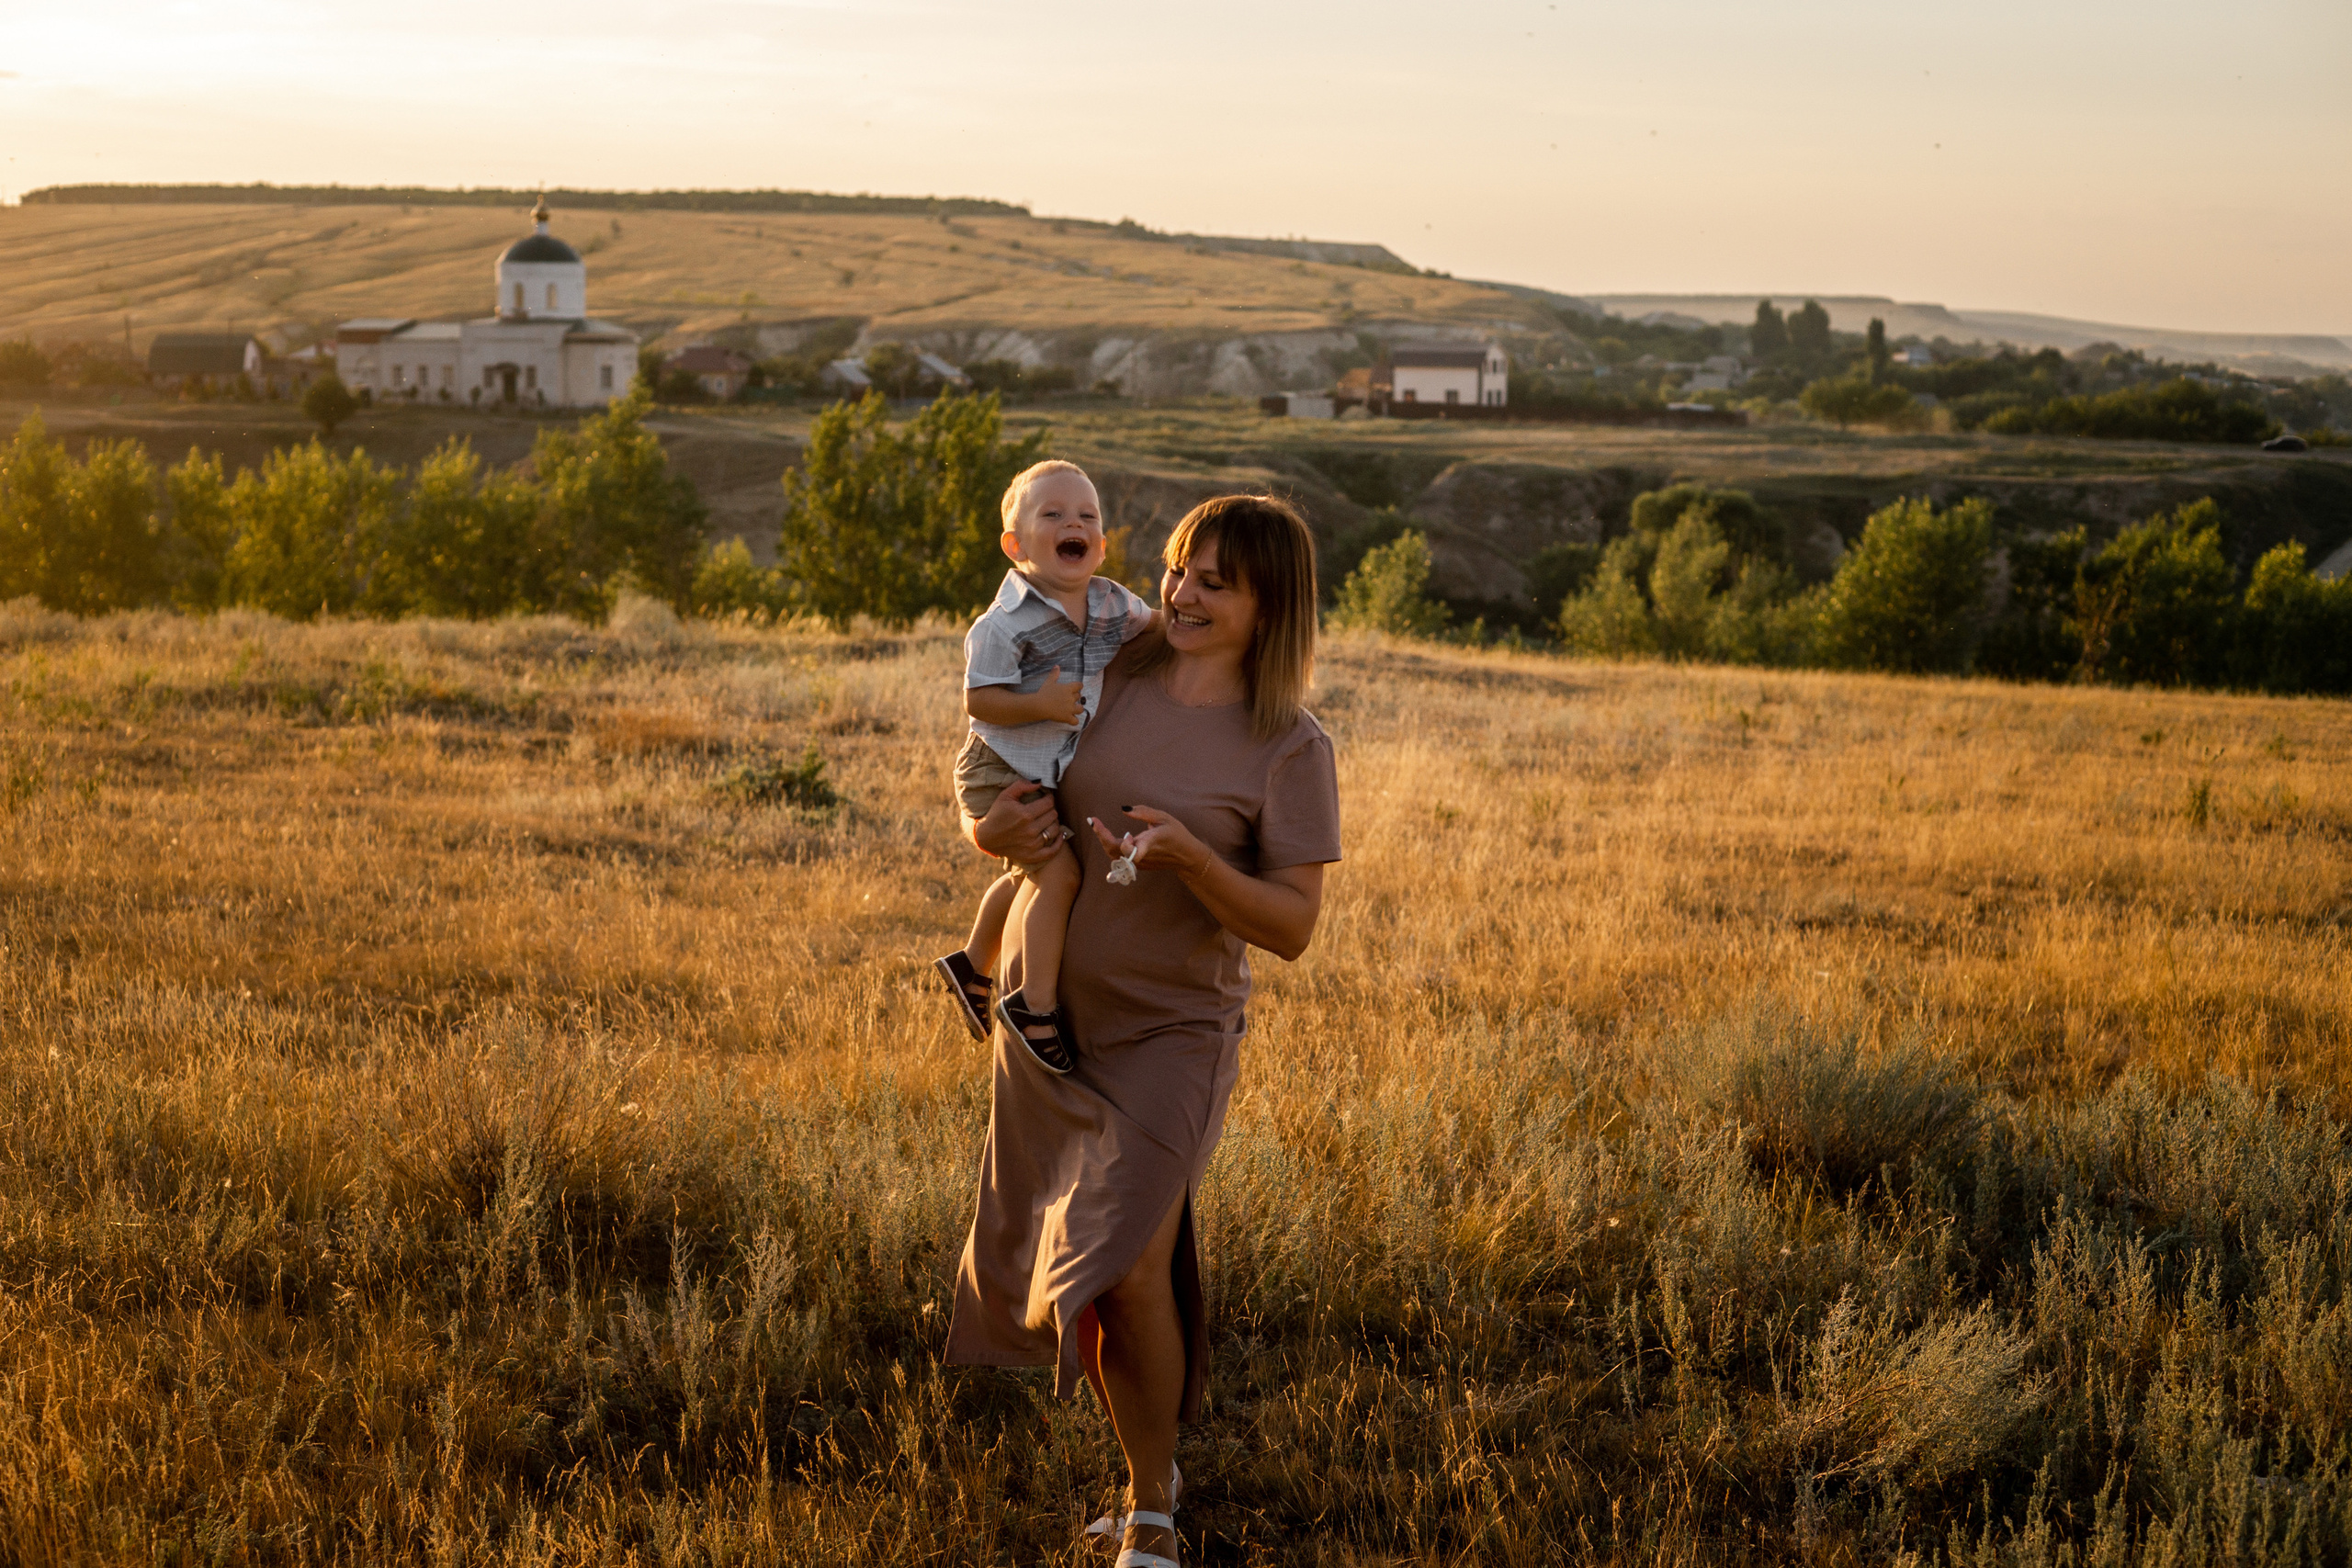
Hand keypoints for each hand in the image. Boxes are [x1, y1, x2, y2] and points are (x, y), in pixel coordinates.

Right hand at [973, 781, 1063, 866]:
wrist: (986, 837)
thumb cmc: (997, 814)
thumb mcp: (1005, 796)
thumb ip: (1022, 786)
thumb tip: (1040, 782)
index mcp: (1025, 814)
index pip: (1049, 803)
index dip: (1049, 798)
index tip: (1045, 797)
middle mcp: (1030, 830)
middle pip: (1053, 815)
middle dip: (1050, 809)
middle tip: (1044, 808)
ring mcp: (1033, 844)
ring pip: (1055, 829)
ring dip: (1054, 822)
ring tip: (1047, 819)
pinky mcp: (1033, 855)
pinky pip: (1053, 850)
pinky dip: (1059, 842)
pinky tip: (1060, 835)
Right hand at [1031, 666, 1082, 725]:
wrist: (1039, 705)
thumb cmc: (1043, 693)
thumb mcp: (1049, 682)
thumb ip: (1054, 674)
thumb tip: (1057, 666)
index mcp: (1068, 688)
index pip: (1079, 685)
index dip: (1078, 687)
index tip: (1075, 688)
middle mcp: (1071, 698)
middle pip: (1079, 697)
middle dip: (1075, 698)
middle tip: (1068, 699)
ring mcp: (1070, 709)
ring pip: (1081, 709)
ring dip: (1078, 708)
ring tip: (1073, 709)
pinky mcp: (1067, 717)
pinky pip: (1075, 721)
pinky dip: (1074, 721)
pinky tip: (1070, 719)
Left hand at [1087, 804, 1211, 879]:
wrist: (1186, 857)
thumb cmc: (1176, 834)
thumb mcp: (1164, 817)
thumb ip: (1143, 812)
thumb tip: (1123, 809)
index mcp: (1151, 841)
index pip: (1129, 847)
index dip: (1112, 837)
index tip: (1100, 823)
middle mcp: (1143, 854)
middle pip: (1114, 852)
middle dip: (1102, 837)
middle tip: (1094, 821)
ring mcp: (1140, 863)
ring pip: (1114, 856)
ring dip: (1106, 841)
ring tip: (1099, 827)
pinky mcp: (1138, 866)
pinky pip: (1120, 858)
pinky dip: (1112, 846)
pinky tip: (1109, 835)